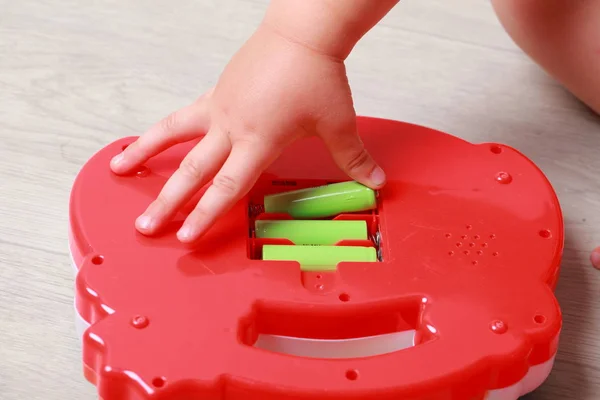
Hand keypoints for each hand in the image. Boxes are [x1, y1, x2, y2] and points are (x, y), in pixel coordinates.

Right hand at [110, 24, 385, 242]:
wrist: (302, 32)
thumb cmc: (317, 74)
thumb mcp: (338, 122)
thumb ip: (354, 159)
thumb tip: (376, 182)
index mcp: (258, 140)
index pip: (226, 188)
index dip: (204, 215)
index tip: (184, 238)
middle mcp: (231, 127)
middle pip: (191, 171)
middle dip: (167, 204)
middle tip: (145, 228)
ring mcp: (219, 107)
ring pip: (172, 134)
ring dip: (143, 153)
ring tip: (117, 168)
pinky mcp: (217, 92)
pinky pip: (183, 115)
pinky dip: (163, 129)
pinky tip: (152, 137)